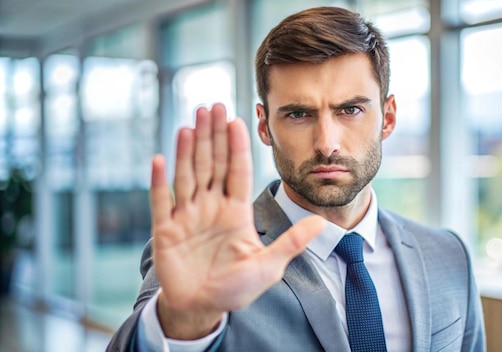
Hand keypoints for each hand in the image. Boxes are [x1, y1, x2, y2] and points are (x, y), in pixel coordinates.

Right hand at [149, 104, 324, 338]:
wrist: (202, 308)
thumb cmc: (235, 289)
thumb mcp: (268, 266)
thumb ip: (291, 243)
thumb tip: (323, 223)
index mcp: (235, 212)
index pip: (236, 172)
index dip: (235, 147)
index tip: (237, 120)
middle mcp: (211, 208)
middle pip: (211, 165)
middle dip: (212, 136)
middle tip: (212, 106)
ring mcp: (187, 217)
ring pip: (188, 175)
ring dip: (188, 150)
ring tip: (190, 122)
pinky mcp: (166, 231)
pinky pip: (162, 202)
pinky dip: (160, 182)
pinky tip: (160, 158)